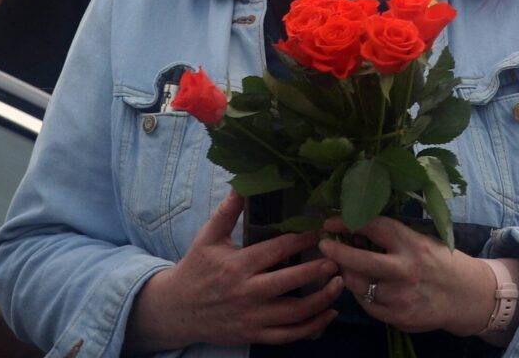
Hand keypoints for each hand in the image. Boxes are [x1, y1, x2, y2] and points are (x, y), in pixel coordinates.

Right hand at [126, 191, 342, 351]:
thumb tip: (241, 184)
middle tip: (338, 258)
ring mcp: (252, 317)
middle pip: (291, 281)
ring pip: (296, 312)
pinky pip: (290, 335)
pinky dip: (313, 327)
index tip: (320, 230)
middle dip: (318, 269)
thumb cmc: (196, 269)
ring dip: (322, 299)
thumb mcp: (207, 237)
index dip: (301, 239)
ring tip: (340, 283)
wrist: (178, 309)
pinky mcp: (255, 335)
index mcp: (237, 265)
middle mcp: (247, 292)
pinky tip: (330, 314)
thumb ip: (227, 212)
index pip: (277, 250)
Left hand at [319, 216, 494, 335]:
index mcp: (411, 244)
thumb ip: (389, 237)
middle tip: (324, 244)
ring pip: (359, 285)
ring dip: (348, 274)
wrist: (466, 295)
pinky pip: (368, 305)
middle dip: (336, 251)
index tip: (330, 221)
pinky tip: (366, 286)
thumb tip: (350, 231)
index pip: (372, 227)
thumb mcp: (418, 240)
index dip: (346, 222)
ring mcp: (402, 297)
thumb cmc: (437, 261)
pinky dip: (363, 295)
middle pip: (359, 261)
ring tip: (347, 267)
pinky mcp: (400, 318)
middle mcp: (406, 270)